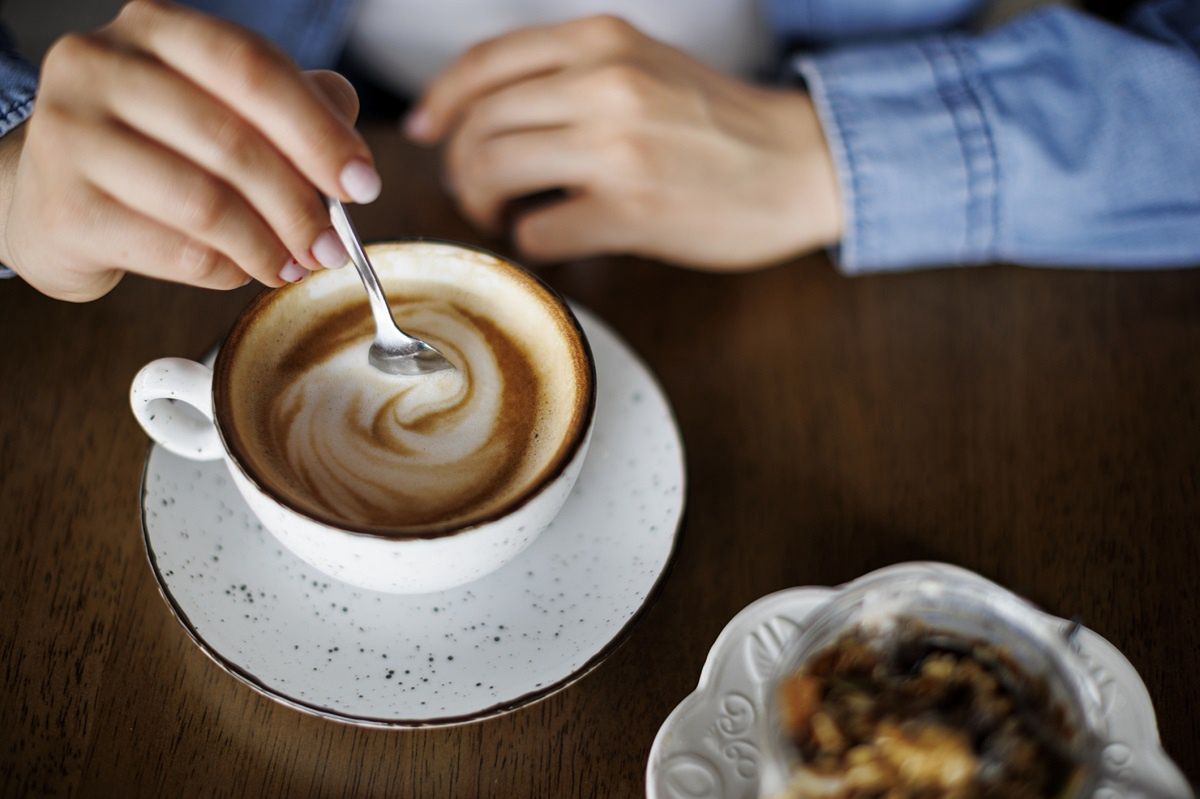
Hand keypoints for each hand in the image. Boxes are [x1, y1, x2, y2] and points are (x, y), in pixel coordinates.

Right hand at [0, 0, 382, 301]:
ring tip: (295, 265)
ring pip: (207, 204)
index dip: (320, 132)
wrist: (50, 196)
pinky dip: (228, 270)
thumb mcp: (219, 107)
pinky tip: (245, 270)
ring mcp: (72, 135)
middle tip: (332, 246)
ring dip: (269, 247)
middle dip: (301, 206)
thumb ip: (290, 109)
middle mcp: (101, 66)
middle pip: (234, 142)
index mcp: (155, 29)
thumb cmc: (151, 147)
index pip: (254, 69)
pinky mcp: (67, 209)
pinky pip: (179, 250)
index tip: (363, 184)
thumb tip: (351, 148)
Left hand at [407, 15, 840, 270]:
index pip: (486, 63)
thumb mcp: (646, 65)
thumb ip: (574, 74)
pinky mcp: (630, 210)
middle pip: (479, 125)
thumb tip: (490, 114)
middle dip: (460, 166)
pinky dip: (529, 239)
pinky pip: (537, 230)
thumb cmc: (721, 124)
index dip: (441, 101)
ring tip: (501, 213)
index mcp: (603, 41)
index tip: (426, 130)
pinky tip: (551, 237)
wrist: (800, 164)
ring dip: (481, 202)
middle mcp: (604, 84)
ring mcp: (616, 147)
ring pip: (492, 171)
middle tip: (476, 190)